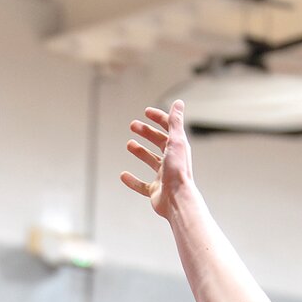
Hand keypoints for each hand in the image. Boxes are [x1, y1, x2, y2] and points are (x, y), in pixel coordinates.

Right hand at [120, 99, 193, 217]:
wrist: (177, 199)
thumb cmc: (177, 170)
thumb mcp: (176, 141)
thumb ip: (176, 121)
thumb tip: (179, 102)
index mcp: (178, 147)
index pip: (169, 128)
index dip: (158, 118)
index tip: (146, 112)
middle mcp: (172, 160)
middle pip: (158, 142)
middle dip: (146, 132)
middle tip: (132, 126)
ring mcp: (163, 176)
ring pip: (150, 160)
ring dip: (140, 151)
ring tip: (129, 144)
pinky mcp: (156, 191)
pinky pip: (142, 185)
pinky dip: (132, 181)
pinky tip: (123, 175)